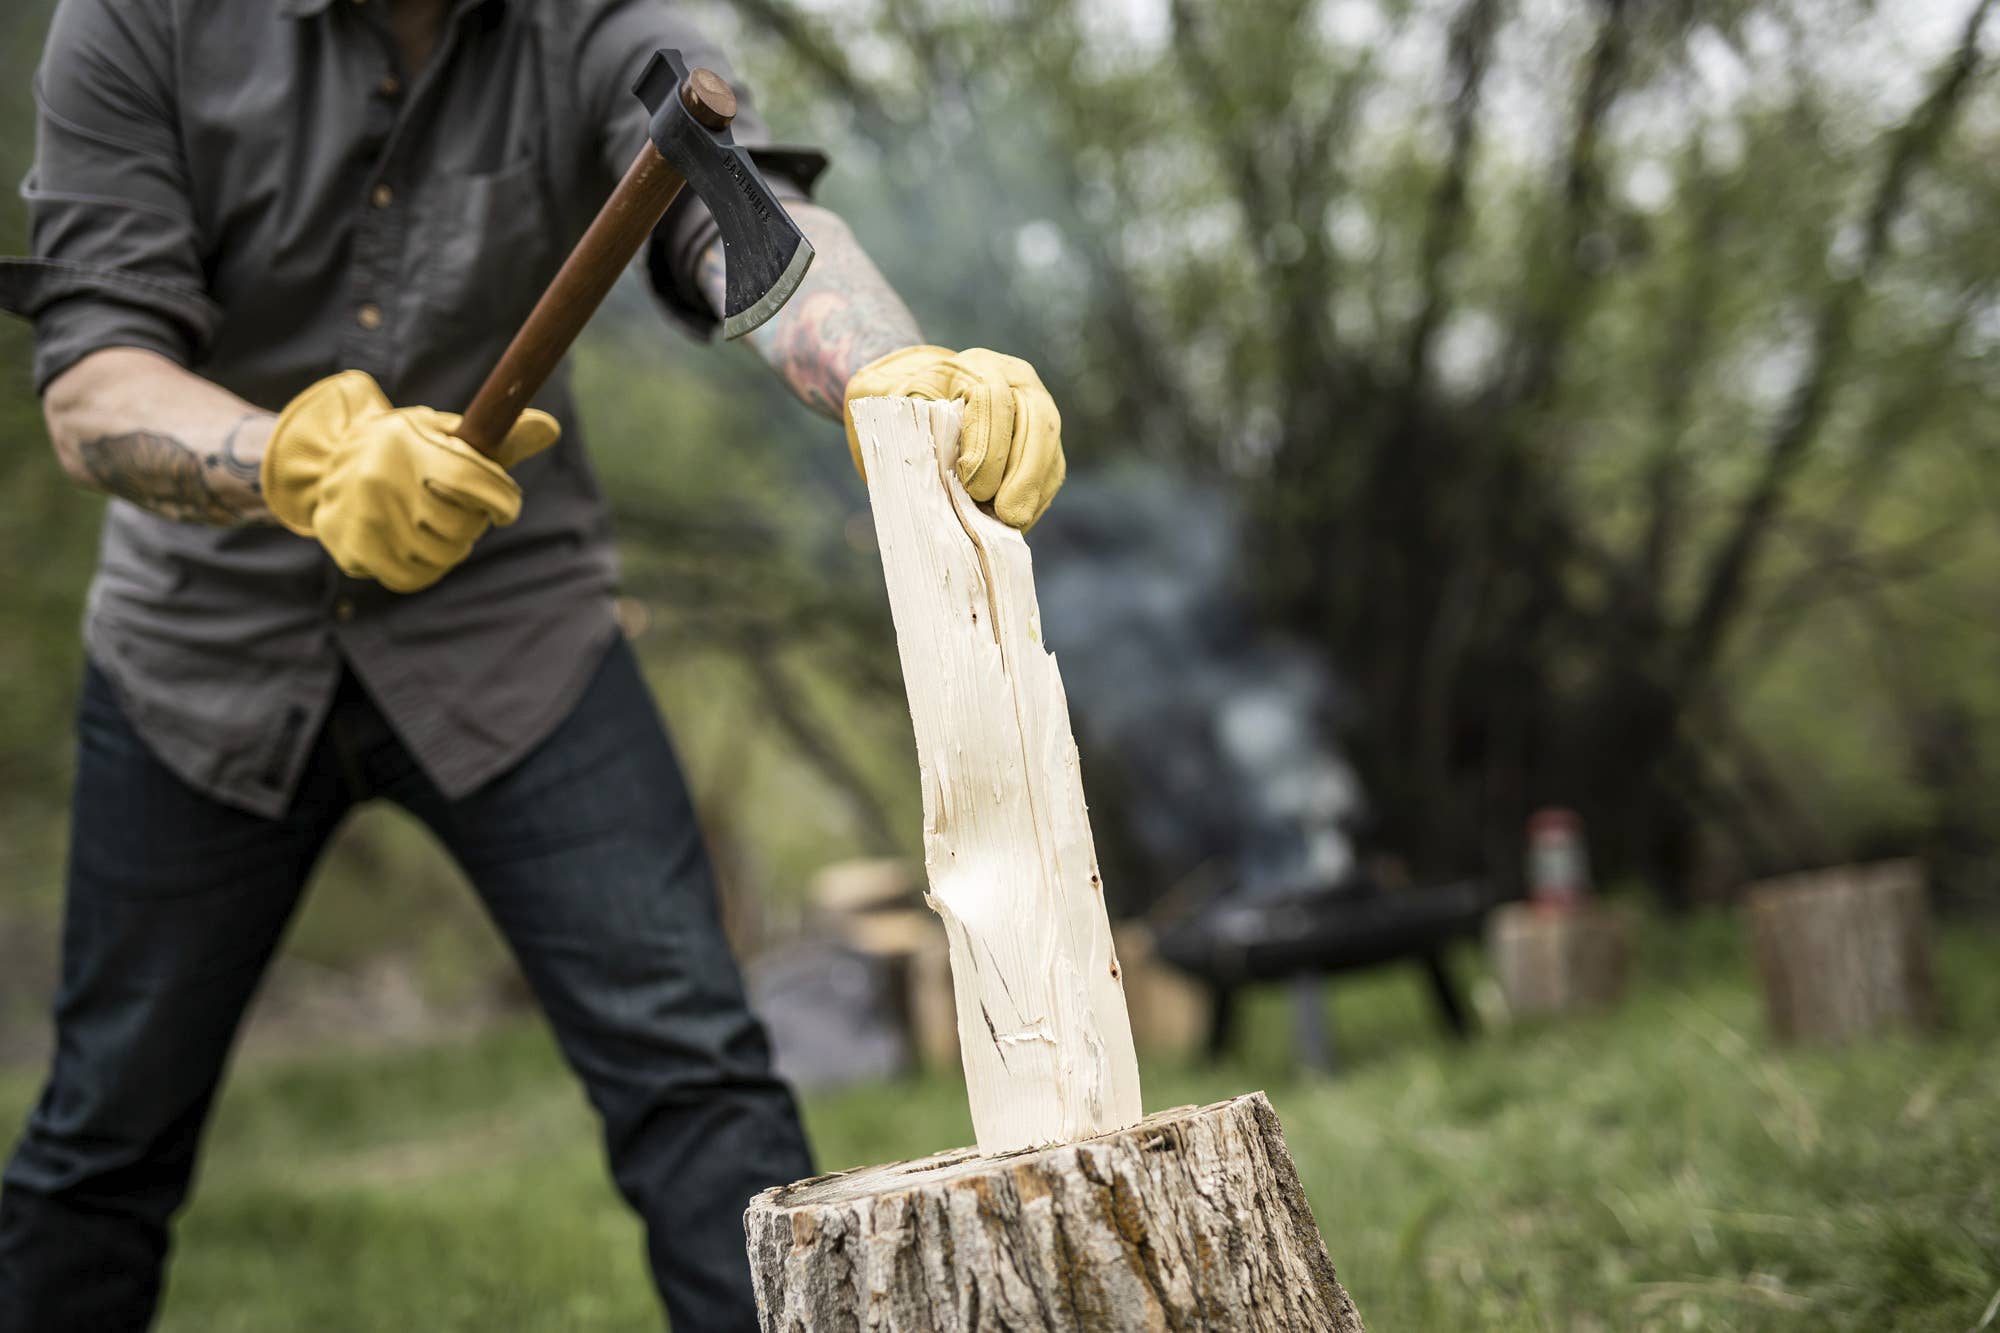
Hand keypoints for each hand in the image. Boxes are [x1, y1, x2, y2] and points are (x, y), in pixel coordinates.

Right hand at [261, 371, 558, 591]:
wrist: (325, 466)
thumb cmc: (406, 449)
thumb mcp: (444, 433)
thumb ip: (497, 440)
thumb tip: (551, 428)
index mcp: (408, 441)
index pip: (471, 481)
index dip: (502, 500)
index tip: (505, 508)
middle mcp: (380, 478)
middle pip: (460, 526)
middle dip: (473, 523)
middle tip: (462, 512)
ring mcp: (364, 518)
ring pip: (441, 556)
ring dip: (452, 547)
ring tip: (437, 526)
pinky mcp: (354, 550)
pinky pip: (413, 578)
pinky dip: (428, 568)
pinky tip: (421, 547)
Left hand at [843, 345, 1064, 529]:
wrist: (928, 400)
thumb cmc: (909, 407)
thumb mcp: (899, 404)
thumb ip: (911, 424)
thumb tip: (929, 469)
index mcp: (978, 367)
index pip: (993, 399)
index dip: (987, 446)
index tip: (973, 487)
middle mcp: (1017, 382)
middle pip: (1038, 420)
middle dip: (1023, 473)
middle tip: (1007, 514)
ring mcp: (1038, 410)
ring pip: (1050, 449)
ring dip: (1032, 490)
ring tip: (1012, 524)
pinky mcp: (1045, 443)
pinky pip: (1052, 471)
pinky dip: (1036, 499)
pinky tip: (1017, 523)